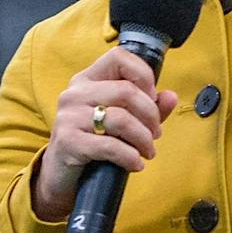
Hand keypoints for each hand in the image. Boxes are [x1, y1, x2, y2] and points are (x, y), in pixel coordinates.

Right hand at [33, 46, 179, 222]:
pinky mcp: (68, 142)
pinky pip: (109, 145)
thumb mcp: (122, 122)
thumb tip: (170, 96)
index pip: (119, 57)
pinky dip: (130, 156)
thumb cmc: (94, 142)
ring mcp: (68, 116)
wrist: (61, 174)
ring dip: (143, 138)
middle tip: (156, 134)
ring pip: (121, 119)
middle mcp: (75, 93)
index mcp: (87, 79)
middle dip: (150, 115)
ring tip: (148, 151)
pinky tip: (136, 164)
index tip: (152, 98)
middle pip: (126, 91)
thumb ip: (147, 108)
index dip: (143, 75)